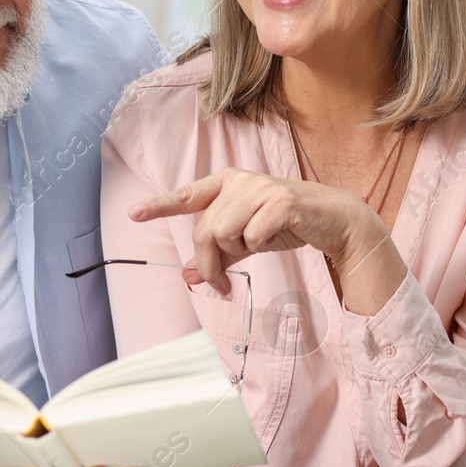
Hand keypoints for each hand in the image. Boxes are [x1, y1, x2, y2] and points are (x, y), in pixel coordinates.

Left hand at [130, 169, 380, 294]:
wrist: (332, 219)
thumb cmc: (285, 225)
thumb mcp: (246, 240)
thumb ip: (216, 255)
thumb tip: (186, 277)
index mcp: (227, 183)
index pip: (186, 195)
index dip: (158, 206)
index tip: (132, 214)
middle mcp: (240, 181)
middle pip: (204, 231)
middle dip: (208, 264)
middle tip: (220, 286)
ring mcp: (260, 189)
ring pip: (224, 234)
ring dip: (237, 252)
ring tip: (257, 246)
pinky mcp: (280, 203)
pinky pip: (252, 237)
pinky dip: (260, 246)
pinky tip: (276, 237)